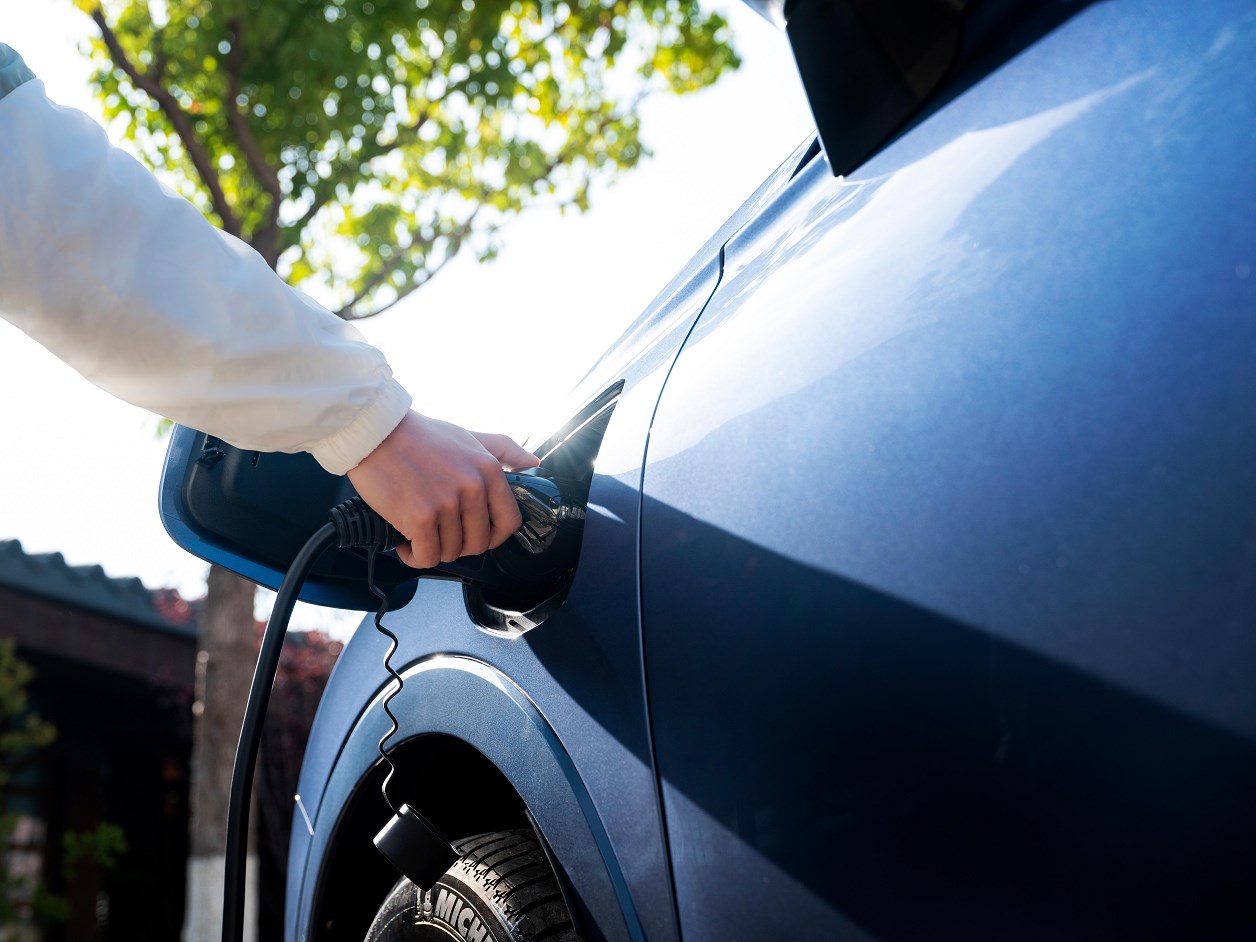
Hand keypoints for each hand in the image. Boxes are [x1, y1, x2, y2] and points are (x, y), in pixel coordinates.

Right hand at [346, 410, 539, 568]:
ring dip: (433, 549)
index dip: (493, 537)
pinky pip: (426, 557)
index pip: (509, 522)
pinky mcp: (420, 517)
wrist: (375, 432)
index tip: (475, 535)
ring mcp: (447, 503)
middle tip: (439, 532)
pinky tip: (405, 542)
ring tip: (419, 532)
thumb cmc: (419, 435)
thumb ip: (504, 450)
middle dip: (458, 545)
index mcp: (489, 471)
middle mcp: (473, 487)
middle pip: (478, 544)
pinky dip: (414, 556)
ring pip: (450, 552)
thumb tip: (532, 463)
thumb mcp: (470, 436)